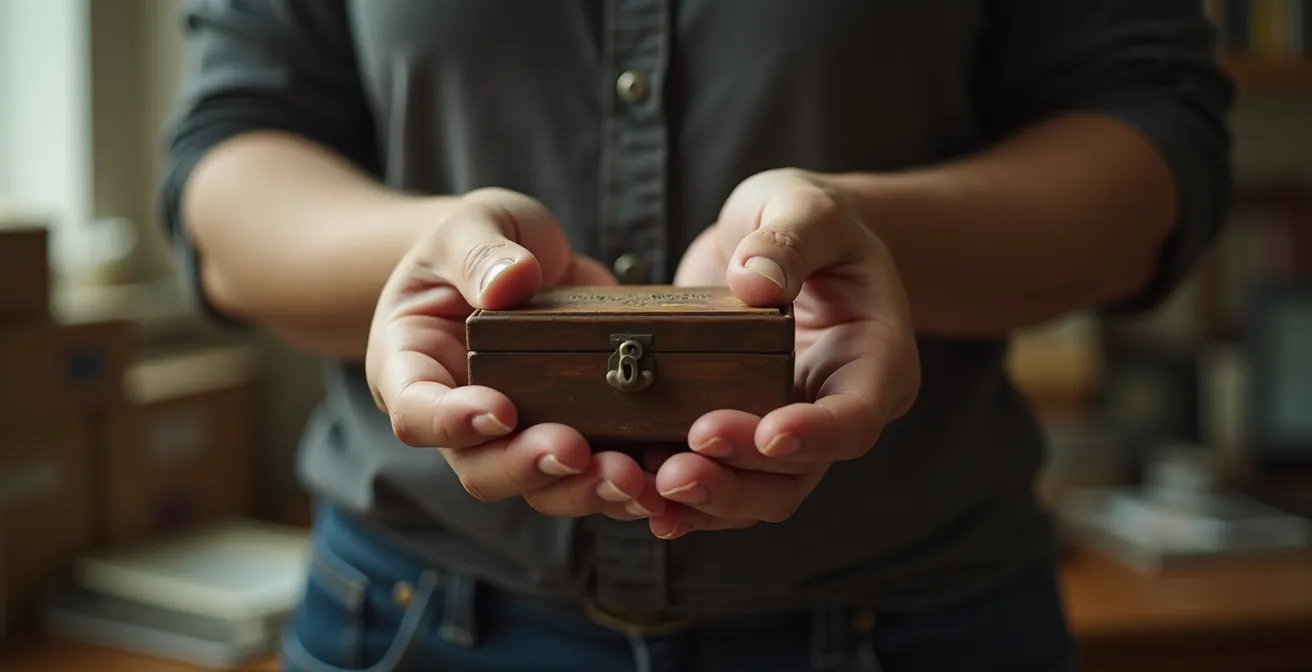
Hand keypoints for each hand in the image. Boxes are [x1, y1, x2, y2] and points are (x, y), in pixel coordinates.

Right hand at [366, 188, 666, 520]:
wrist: (519, 258)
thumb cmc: (477, 241)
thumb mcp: (470, 226)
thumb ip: (479, 252)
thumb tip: (511, 281)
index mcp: (413, 368)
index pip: (416, 413)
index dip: (453, 423)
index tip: (499, 411)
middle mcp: (460, 418)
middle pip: (480, 468)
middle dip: (529, 467)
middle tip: (575, 452)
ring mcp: (516, 436)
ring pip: (540, 486)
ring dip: (584, 489)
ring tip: (631, 477)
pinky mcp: (570, 435)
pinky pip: (591, 475)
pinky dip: (627, 485)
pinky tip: (660, 478)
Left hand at [652, 168, 920, 537]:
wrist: (781, 239)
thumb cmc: (806, 219)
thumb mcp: (804, 207)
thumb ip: (787, 240)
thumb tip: (754, 282)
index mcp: (875, 363)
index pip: (855, 418)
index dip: (816, 435)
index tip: (770, 433)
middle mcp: (834, 411)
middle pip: (797, 474)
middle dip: (738, 479)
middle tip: (678, 467)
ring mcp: (786, 430)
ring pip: (755, 494)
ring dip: (704, 500)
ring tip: (649, 486)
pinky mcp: (740, 431)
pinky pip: (717, 481)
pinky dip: (681, 499)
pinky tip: (641, 500)